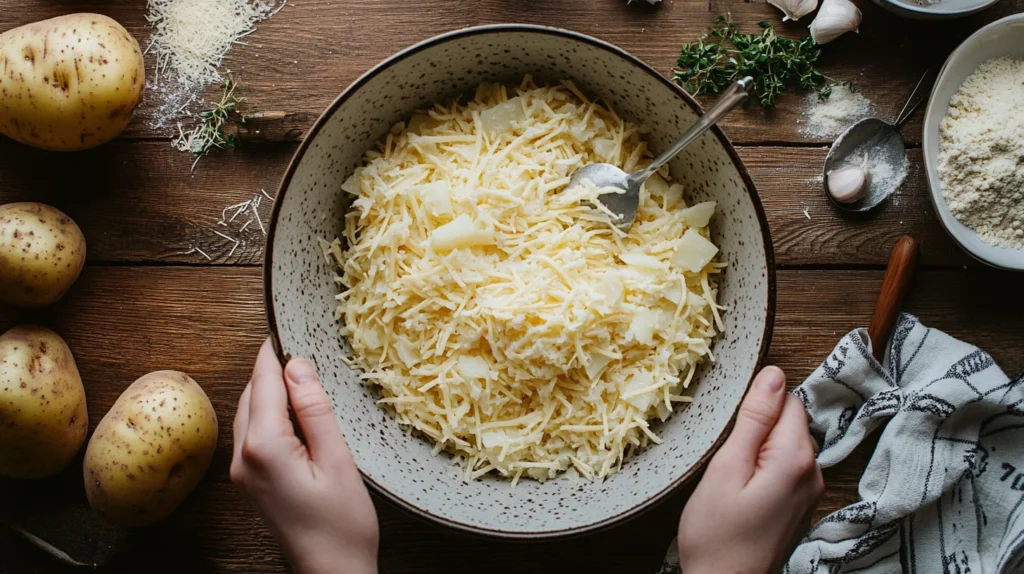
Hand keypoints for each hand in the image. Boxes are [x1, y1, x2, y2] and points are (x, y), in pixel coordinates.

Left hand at [231, 339, 378, 573]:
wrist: (332, 571)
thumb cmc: (342, 523)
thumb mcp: (337, 458)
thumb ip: (314, 408)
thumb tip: (297, 364)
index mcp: (264, 446)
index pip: (263, 382)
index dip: (274, 351)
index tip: (285, 323)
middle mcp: (244, 456)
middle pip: (251, 394)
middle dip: (272, 369)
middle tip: (303, 347)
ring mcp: (243, 471)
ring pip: (250, 412)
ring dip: (271, 390)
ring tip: (303, 375)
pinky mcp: (251, 480)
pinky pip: (254, 432)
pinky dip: (270, 413)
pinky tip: (295, 411)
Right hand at [677, 366, 822, 573]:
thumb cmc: (717, 534)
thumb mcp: (726, 468)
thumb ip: (753, 419)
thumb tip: (773, 375)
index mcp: (796, 458)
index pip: (788, 400)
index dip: (755, 405)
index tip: (731, 428)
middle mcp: (812, 472)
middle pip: (789, 422)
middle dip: (758, 428)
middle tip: (726, 458)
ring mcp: (809, 492)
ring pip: (786, 445)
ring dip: (759, 449)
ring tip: (731, 476)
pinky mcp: (799, 506)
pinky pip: (784, 469)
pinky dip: (763, 469)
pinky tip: (741, 490)